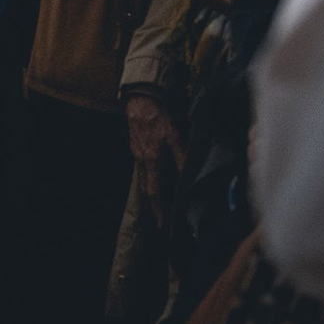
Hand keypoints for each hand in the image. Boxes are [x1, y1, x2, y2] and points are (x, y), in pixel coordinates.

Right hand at [126, 94, 187, 228]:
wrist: (140, 99)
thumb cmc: (158, 116)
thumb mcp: (174, 136)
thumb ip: (181, 157)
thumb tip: (188, 177)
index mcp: (152, 160)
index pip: (155, 192)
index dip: (158, 210)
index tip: (161, 225)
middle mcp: (141, 160)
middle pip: (146, 188)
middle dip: (152, 205)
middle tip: (157, 220)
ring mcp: (136, 152)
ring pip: (143, 177)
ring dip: (149, 192)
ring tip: (154, 203)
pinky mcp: (135, 145)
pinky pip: (141, 166)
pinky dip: (147, 176)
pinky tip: (152, 175)